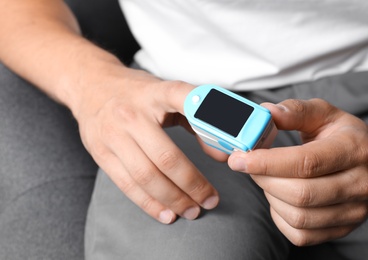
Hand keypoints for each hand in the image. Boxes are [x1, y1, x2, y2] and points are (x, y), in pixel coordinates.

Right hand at [75, 67, 220, 223]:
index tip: (226, 141)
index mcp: (155, 93)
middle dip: (192, 184)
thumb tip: (221, 154)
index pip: (182, 98)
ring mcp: (113, 135)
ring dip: (173, 199)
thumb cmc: (137, 93)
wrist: (91, 86)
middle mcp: (132, 114)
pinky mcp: (100, 153)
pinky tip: (167, 213)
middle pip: (166, 157)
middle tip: (209, 200)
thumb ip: (195, 120)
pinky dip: (149, 203)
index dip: (204, 115)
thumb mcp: (166, 94)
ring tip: (192, 211)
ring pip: (146, 176)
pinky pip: (127, 185)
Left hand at [228, 99, 367, 245]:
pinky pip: (301, 234)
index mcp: (353, 149)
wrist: (365, 160)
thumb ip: (295, 111)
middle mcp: (360, 184)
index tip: (239, 159)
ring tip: (268, 178)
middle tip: (249, 166)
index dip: (266, 162)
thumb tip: (266, 113)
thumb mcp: (323, 114)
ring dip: (271, 197)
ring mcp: (353, 211)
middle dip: (264, 179)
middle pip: (300, 194)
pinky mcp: (342, 228)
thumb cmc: (339, 135)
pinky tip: (279, 197)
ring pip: (299, 217)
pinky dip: (280, 217)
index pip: (305, 162)